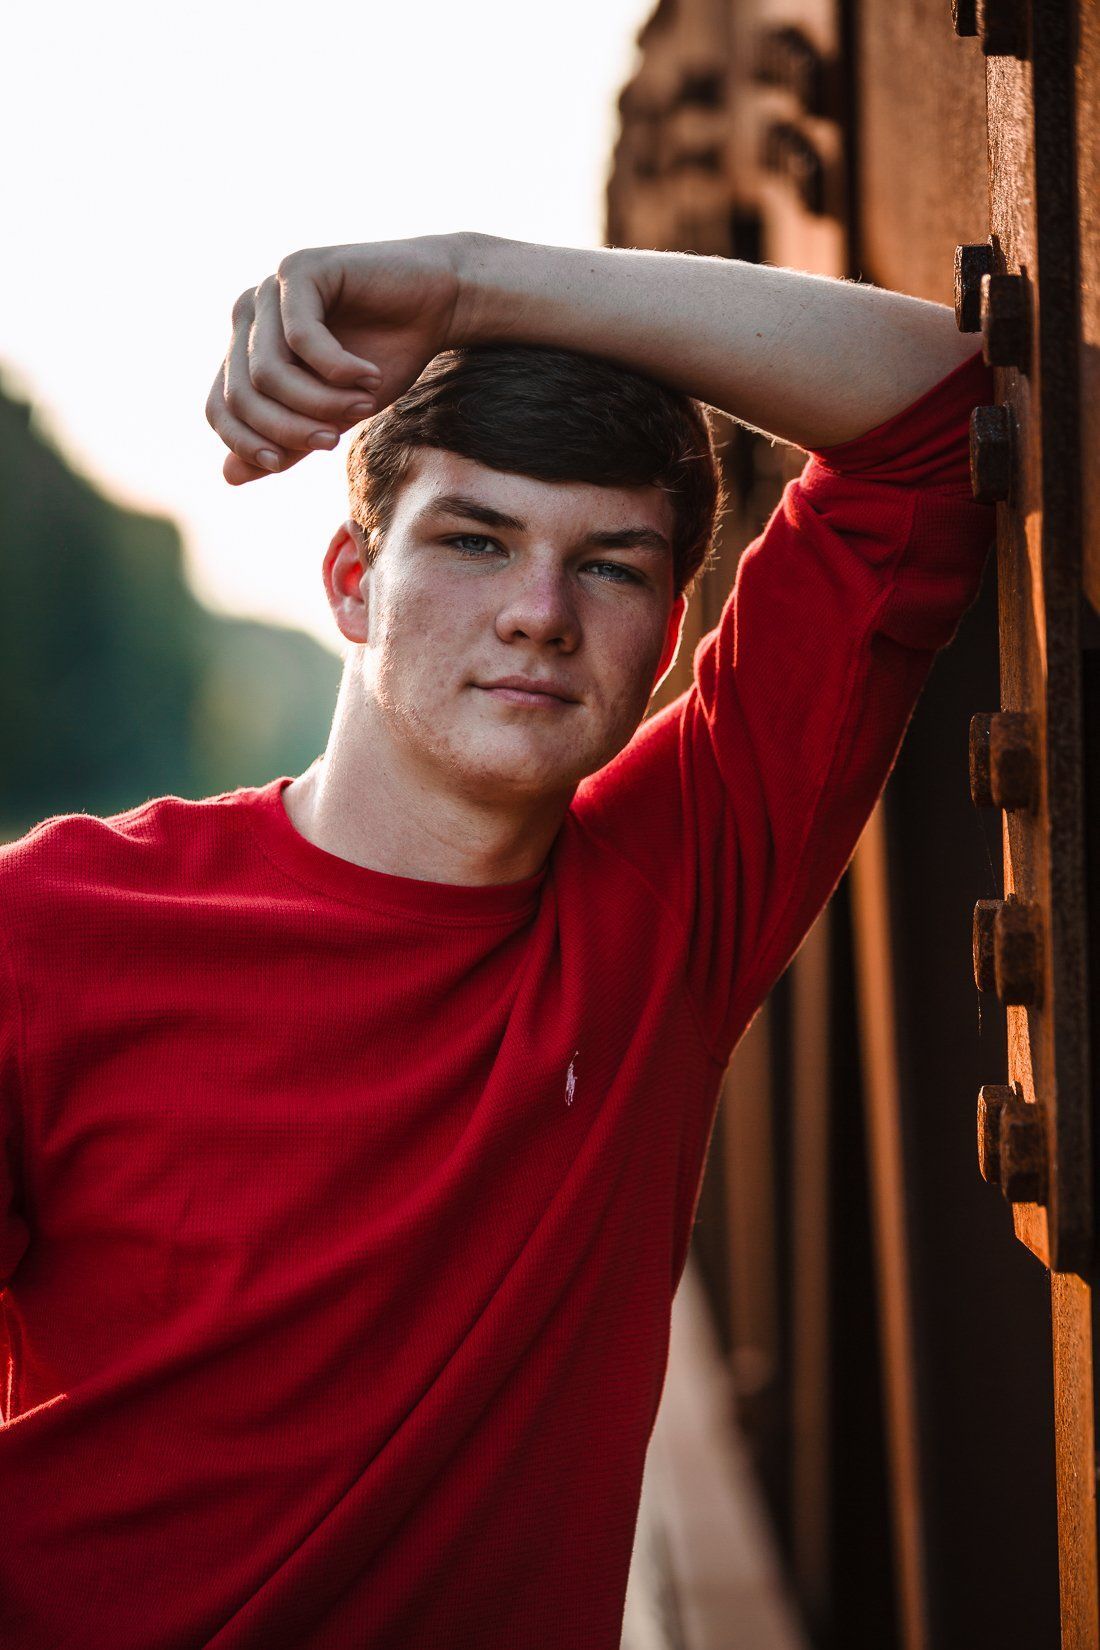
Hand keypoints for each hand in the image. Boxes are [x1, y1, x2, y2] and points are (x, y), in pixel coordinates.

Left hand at [206, 235, 463, 485]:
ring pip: (268, 371)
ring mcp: (271, 290)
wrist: (439, 302)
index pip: (219, 407)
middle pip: (241, 394)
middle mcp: (249, 317)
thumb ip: (285, 442)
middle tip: (332, 441)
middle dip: (287, 429)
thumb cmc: (386, 357)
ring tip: (362, 406)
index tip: (283, 463)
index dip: (244, 443)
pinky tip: (369, 376)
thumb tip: (228, 477)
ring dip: (319, 401)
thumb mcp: (333, 413)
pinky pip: (300, 337)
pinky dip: (337, 369)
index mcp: (247, 350)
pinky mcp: (300, 270)